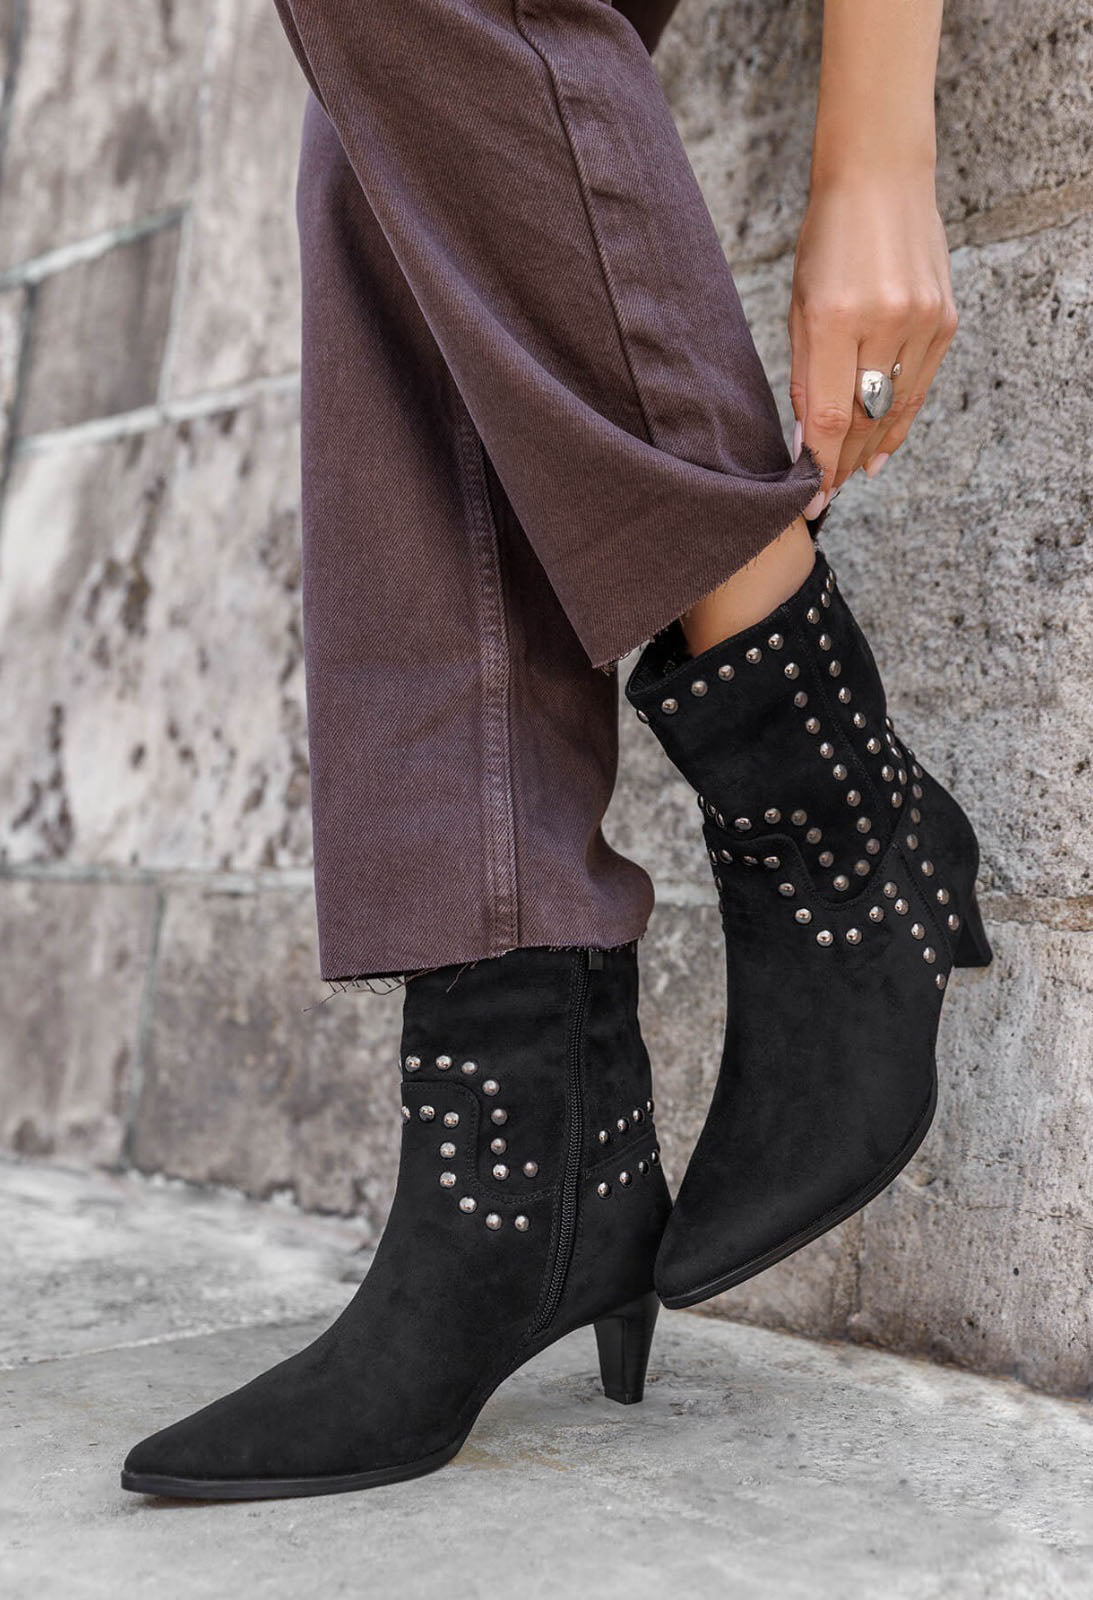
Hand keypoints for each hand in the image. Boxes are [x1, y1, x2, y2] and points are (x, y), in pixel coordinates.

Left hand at [788, 172, 957, 513]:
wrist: (882, 178)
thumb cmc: (827, 239)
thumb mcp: (799, 305)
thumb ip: (803, 375)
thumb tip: (805, 441)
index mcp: (837, 316)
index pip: (830, 414)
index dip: (820, 464)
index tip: (809, 498)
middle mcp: (886, 321)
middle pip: (865, 418)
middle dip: (843, 463)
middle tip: (826, 494)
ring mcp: (922, 320)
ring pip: (896, 407)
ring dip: (872, 448)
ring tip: (852, 478)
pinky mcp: (945, 319)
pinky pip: (921, 385)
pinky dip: (900, 419)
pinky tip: (883, 446)